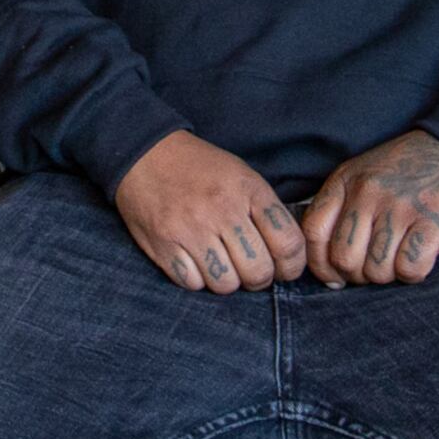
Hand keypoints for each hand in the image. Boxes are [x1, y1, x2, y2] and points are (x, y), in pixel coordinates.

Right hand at [113, 131, 310, 292]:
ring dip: (226, 280)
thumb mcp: (242, 176)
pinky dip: (196, 279)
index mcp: (248, 191)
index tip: (284, 270)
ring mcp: (190, 229)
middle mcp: (222, 210)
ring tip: (220, 263)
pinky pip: (192, 284)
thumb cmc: (200, 169)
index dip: (292, 266)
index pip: (288, 244)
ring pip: (225, 285)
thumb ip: (266, 213)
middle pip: (258, 272)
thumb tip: (289, 258)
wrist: (145, 153)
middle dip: (258, 279)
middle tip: (249, 270)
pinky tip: (194, 260)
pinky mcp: (163, 244)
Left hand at [299, 131, 438, 285]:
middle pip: (344, 259)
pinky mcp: (432, 222)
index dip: (321, 265)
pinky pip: (410, 268)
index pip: (314, 232)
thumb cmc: (407, 171)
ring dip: (390, 275)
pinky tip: (422, 258)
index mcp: (346, 180)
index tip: (335, 278)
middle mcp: (368, 193)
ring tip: (401, 259)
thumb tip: (330, 269)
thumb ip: (343, 210)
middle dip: (360, 276)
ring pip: (377, 270)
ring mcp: (399, 207)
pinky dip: (414, 273)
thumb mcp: (364, 175)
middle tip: (377, 269)